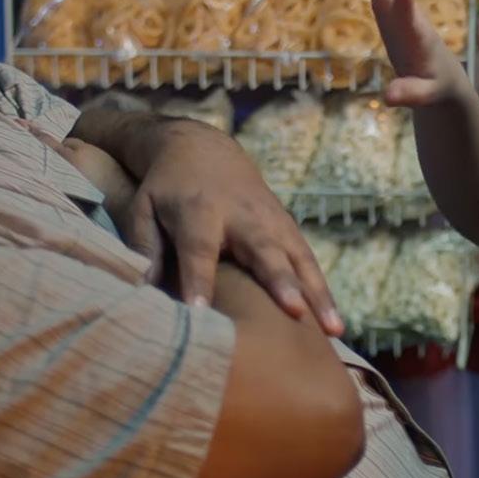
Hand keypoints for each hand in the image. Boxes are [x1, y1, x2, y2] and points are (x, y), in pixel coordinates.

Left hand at [71, 117, 342, 336]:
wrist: (202, 148)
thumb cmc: (167, 188)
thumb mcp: (144, 208)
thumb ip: (145, 246)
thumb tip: (145, 292)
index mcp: (199, 210)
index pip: (199, 250)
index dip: (199, 281)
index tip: (201, 314)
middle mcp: (241, 214)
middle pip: (263, 250)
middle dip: (279, 280)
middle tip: (292, 310)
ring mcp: (271, 220)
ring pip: (298, 258)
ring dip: (316, 293)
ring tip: (332, 329)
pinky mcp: (288, 228)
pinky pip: (309, 262)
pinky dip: (324, 292)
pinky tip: (334, 325)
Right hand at [340, 0, 451, 108]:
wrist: (443, 76)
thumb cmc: (434, 86)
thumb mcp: (424, 95)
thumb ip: (410, 93)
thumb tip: (389, 96)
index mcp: (415, 36)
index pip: (409, 19)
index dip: (405, 4)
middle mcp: (405, 15)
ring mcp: (396, 7)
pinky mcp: (389, 6)